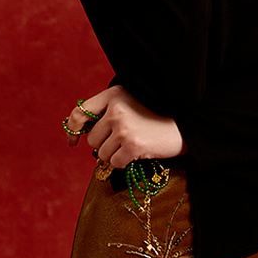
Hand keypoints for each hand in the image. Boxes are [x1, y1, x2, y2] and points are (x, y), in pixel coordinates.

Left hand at [63, 84, 185, 168]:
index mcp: (113, 94)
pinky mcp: (133, 145)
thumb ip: (107, 111)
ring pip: (102, 154)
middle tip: (123, 141)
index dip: (72, 130)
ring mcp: (124, 127)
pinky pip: (115, 163)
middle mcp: (116, 109)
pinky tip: (138, 152)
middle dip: (104, 145)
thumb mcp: (130, 102)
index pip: (80, 112)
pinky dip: (125, 162)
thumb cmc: (156, 116)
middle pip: (92, 139)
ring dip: (115, 155)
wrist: (185, 125)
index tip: (72, 142)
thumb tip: (79, 130)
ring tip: (134, 144)